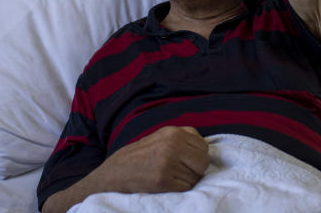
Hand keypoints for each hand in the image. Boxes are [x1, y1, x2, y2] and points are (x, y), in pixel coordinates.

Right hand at [42, 127, 209, 212]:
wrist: (115, 173)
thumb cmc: (140, 156)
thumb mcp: (160, 137)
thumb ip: (183, 137)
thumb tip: (204, 145)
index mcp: (173, 132)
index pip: (203, 147)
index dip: (197, 157)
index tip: (187, 161)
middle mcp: (172, 145)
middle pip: (203, 162)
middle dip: (196, 169)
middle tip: (181, 172)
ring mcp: (168, 163)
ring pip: (196, 177)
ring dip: (187, 180)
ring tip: (170, 176)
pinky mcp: (163, 180)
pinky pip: (186, 188)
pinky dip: (180, 189)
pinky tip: (166, 184)